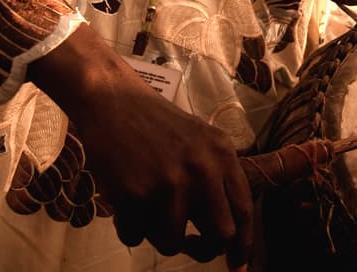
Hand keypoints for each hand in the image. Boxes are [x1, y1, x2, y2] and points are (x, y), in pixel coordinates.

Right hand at [28, 24, 252, 265]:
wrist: (113, 101)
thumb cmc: (156, 124)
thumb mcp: (201, 140)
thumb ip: (216, 176)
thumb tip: (226, 231)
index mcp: (222, 154)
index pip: (244, 209)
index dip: (243, 243)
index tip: (238, 264)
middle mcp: (202, 169)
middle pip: (219, 234)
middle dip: (204, 249)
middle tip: (190, 245)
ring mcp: (169, 182)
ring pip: (171, 241)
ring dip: (157, 234)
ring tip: (147, 209)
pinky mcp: (135, 193)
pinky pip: (134, 236)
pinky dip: (128, 228)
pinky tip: (124, 202)